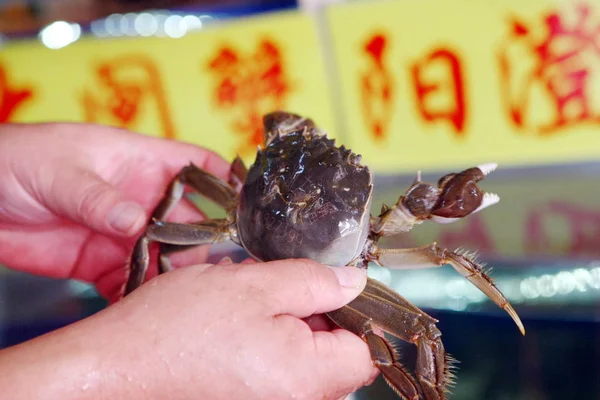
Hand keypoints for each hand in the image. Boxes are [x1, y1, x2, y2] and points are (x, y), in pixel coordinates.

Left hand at [0, 122, 229, 301]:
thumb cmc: (18, 159)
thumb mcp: (62, 171)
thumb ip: (100, 197)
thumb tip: (136, 222)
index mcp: (141, 162)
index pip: (199, 167)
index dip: (227, 183)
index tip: (248, 206)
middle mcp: (141, 199)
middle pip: (192, 221)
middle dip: (206, 242)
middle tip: (213, 267)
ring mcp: (124, 233)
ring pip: (168, 255)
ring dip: (175, 274)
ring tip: (182, 292)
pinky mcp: (101, 263)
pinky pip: (131, 282)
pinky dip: (139, 296)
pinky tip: (144, 306)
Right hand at [0, 258, 378, 399]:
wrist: (114, 369)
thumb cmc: (175, 328)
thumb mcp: (253, 285)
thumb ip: (313, 282)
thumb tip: (354, 282)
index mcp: (306, 379)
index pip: (366, 349)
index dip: (355, 311)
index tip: (331, 286)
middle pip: (338, 359)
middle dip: (319, 317)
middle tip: (281, 288)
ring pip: (308, 365)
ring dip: (291, 329)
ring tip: (253, 307)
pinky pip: (281, 376)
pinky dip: (271, 348)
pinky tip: (240, 329)